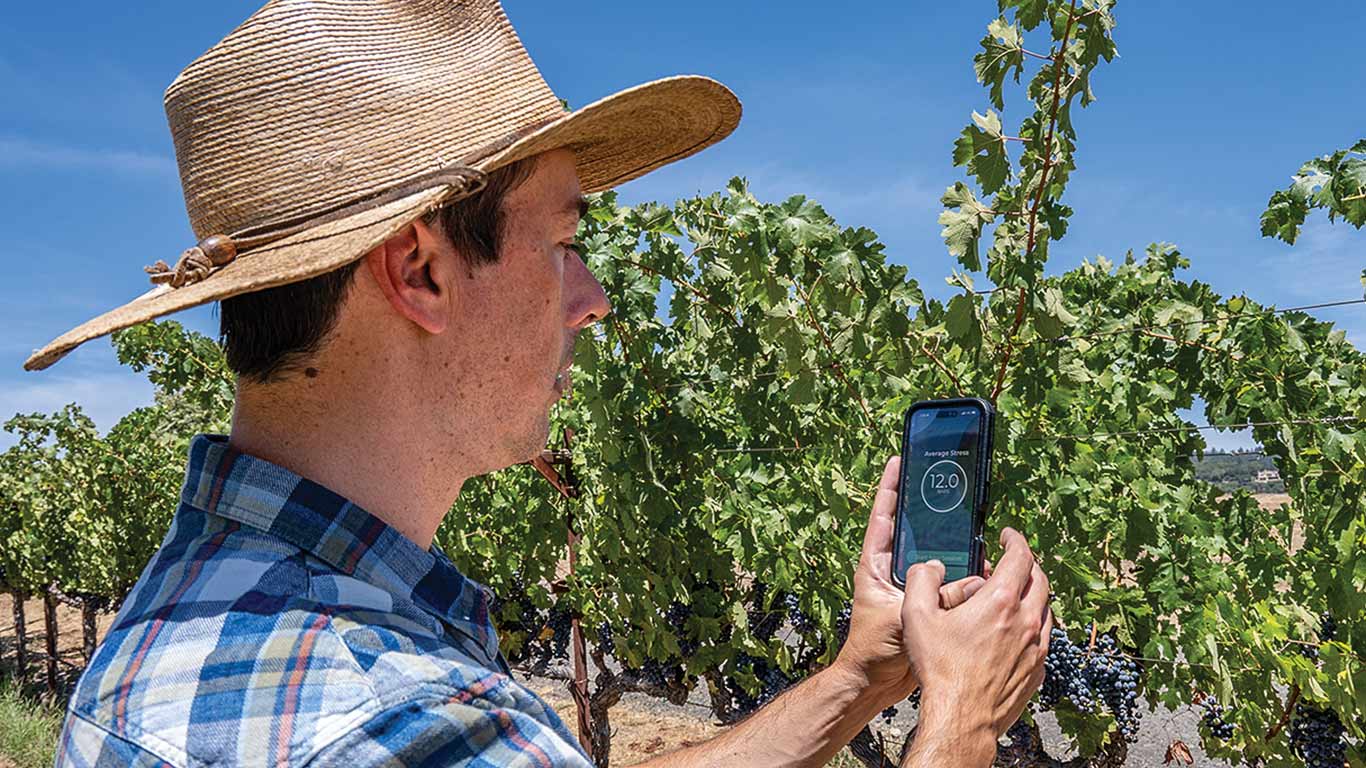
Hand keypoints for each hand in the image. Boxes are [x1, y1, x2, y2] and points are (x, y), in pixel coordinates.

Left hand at [833, 456, 986, 709]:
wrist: (873, 683)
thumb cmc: (873, 649)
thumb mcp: (900, 616)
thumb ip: (933, 598)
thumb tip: (970, 582)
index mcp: (875, 565)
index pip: (882, 518)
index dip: (890, 488)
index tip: (898, 460)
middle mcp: (893, 570)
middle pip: (916, 533)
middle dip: (934, 514)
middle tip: (951, 488)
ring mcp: (911, 587)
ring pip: (941, 561)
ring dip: (958, 554)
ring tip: (979, 539)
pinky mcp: (928, 606)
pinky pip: (952, 587)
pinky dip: (967, 581)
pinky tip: (987, 574)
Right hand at [900, 528, 1051, 746]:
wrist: (961, 717)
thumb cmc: (940, 669)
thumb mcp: (916, 617)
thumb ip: (921, 581)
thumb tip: (930, 566)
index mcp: (1001, 601)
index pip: (1021, 556)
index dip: (1015, 540)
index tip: (1007, 535)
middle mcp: (1026, 621)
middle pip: (1041, 579)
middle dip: (1027, 563)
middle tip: (1011, 560)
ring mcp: (1037, 647)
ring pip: (1046, 608)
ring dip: (1033, 594)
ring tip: (1013, 594)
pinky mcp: (1038, 670)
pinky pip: (1044, 637)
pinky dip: (1034, 623)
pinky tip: (1015, 629)